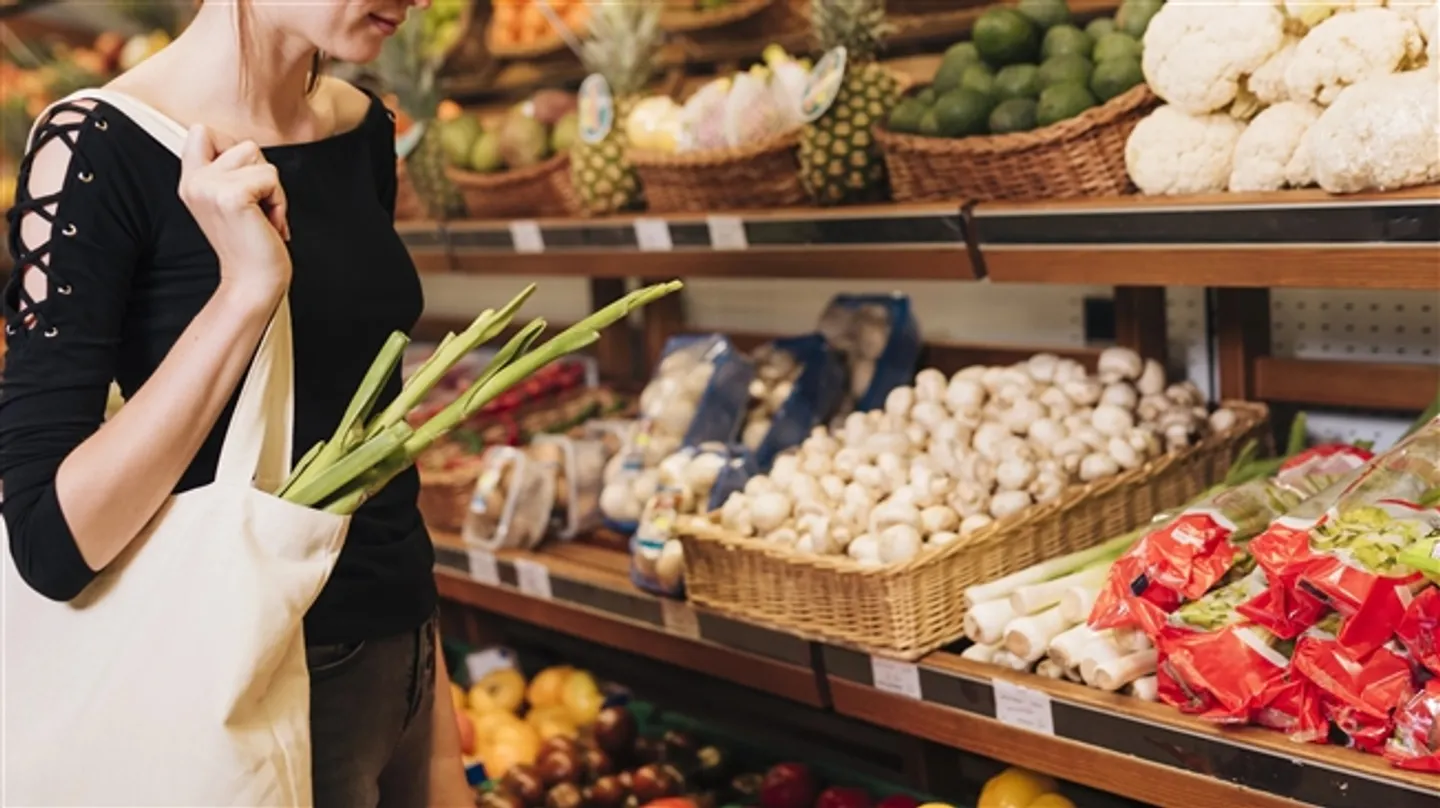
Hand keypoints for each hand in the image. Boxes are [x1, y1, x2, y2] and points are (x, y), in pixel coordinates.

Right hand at [178, 124, 291, 306]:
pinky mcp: (232, 197)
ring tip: (262, 215)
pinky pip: (271, 177)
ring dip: (272, 189)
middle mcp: (194, 181)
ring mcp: (210, 187)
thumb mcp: (230, 200)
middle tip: (257, 208)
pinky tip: (268, 223)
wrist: (253, 281)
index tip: (243, 186)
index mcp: (191, 180)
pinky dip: (279, 201)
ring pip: (259, 158)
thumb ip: (228, 170)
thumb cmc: (251, 243)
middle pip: (243, 144)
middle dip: (262, 174)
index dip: (233, 149)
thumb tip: (246, 147)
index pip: (202, 131)